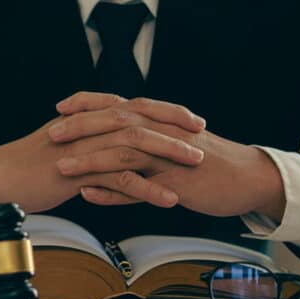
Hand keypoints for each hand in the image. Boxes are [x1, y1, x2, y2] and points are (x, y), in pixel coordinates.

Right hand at [0, 95, 206, 227]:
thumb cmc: (26, 170)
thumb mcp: (62, 150)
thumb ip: (87, 145)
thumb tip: (110, 151)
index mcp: (86, 121)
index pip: (133, 108)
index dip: (164, 112)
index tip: (191, 120)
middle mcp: (86, 129)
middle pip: (139, 120)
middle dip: (174, 127)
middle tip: (203, 136)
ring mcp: (81, 149)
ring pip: (133, 146)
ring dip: (168, 155)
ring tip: (195, 165)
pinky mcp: (75, 173)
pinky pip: (117, 179)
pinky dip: (146, 188)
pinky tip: (167, 199)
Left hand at [53, 92, 285, 219]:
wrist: (248, 179)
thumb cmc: (209, 165)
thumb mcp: (173, 149)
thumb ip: (144, 147)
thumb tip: (115, 151)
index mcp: (160, 122)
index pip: (117, 104)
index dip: (88, 103)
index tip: (61, 107)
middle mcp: (162, 133)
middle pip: (116, 122)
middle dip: (81, 126)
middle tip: (51, 133)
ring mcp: (169, 157)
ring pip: (124, 152)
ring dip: (90, 159)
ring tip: (62, 166)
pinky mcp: (176, 182)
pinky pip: (140, 186)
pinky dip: (113, 191)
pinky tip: (90, 195)